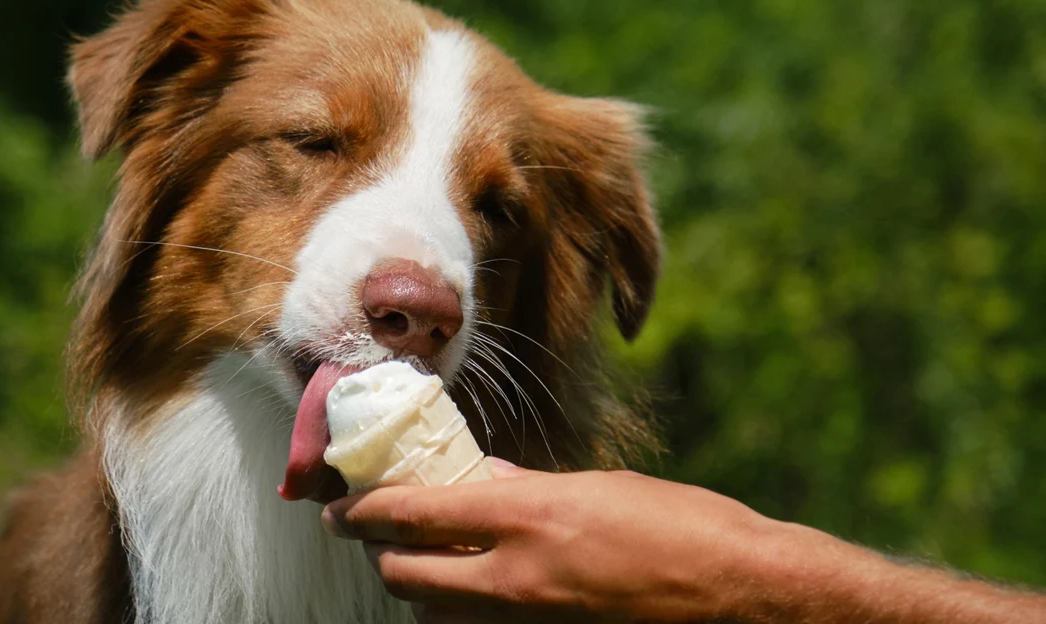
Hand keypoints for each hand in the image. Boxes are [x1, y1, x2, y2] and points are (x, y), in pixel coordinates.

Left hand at [321, 461, 779, 622]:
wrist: (749, 600)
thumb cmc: (688, 530)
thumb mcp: (605, 489)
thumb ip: (533, 490)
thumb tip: (485, 481)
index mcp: (531, 516)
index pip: (414, 514)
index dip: (363, 510)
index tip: (342, 506)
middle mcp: (519, 578)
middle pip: (408, 577)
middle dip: (378, 556)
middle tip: (372, 537)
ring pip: (437, 619)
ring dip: (419, 594)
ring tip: (422, 567)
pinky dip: (464, 620)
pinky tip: (475, 601)